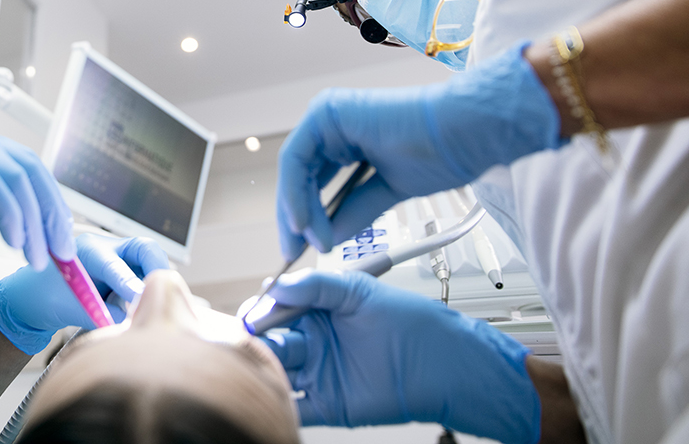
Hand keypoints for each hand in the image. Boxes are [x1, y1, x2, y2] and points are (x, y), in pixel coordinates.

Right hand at [0, 123, 73, 269]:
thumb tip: (12, 217)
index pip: (25, 164)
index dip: (49, 201)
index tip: (60, 238)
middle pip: (30, 168)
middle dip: (52, 212)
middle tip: (62, 254)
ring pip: (16, 178)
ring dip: (36, 222)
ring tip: (40, 260)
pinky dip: (11, 216)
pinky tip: (15, 245)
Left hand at [0, 234, 169, 354]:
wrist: (35, 298)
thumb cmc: (44, 298)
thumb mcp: (66, 308)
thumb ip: (97, 313)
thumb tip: (126, 320)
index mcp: (86, 251)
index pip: (112, 264)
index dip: (127, 281)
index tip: (140, 297)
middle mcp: (107, 248)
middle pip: (144, 249)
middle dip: (157, 268)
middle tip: (164, 293)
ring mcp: (119, 259)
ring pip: (150, 263)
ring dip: (156, 282)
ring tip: (155, 305)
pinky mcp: (127, 273)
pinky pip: (147, 277)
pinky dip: (151, 291)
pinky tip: (148, 308)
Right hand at [260, 270, 539, 443]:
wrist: (443, 363)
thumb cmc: (410, 322)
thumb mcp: (358, 291)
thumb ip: (316, 285)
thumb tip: (275, 284)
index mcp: (317, 310)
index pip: (275, 309)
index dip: (260, 310)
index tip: (251, 312)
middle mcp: (314, 341)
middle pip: (271, 340)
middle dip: (255, 338)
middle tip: (245, 339)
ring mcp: (319, 373)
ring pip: (278, 369)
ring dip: (263, 366)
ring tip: (255, 362)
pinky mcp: (327, 404)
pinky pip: (295, 404)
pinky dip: (279, 400)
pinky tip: (269, 390)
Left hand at [276, 42, 559, 258]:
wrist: (465, 133)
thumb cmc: (439, 154)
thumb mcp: (387, 192)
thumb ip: (356, 211)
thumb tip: (330, 238)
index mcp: (344, 137)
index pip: (311, 181)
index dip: (306, 217)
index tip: (306, 248)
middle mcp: (331, 123)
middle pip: (299, 176)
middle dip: (295, 217)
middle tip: (294, 251)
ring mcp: (327, 115)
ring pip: (296, 170)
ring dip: (298, 209)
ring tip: (309, 243)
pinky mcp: (327, 113)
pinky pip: (299, 158)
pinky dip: (298, 193)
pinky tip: (305, 222)